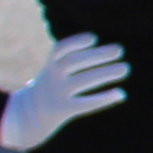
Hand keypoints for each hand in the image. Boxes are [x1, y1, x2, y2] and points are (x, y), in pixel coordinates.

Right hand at [0, 33, 127, 152]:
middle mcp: (52, 77)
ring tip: (125, 68)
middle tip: (119, 49)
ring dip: (106, 73)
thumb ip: (72, 59)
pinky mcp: (64, 109)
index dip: (76, 42)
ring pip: (84, 80)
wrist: (27, 114)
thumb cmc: (50, 86)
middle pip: (76, 62)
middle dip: (98, 55)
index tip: (94, 38)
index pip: (60, 50)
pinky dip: (104, 98)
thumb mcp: (53, 70)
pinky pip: (86, 103)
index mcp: (49, 66)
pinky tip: (121, 94)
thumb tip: (105, 51)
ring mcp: (57, 93)